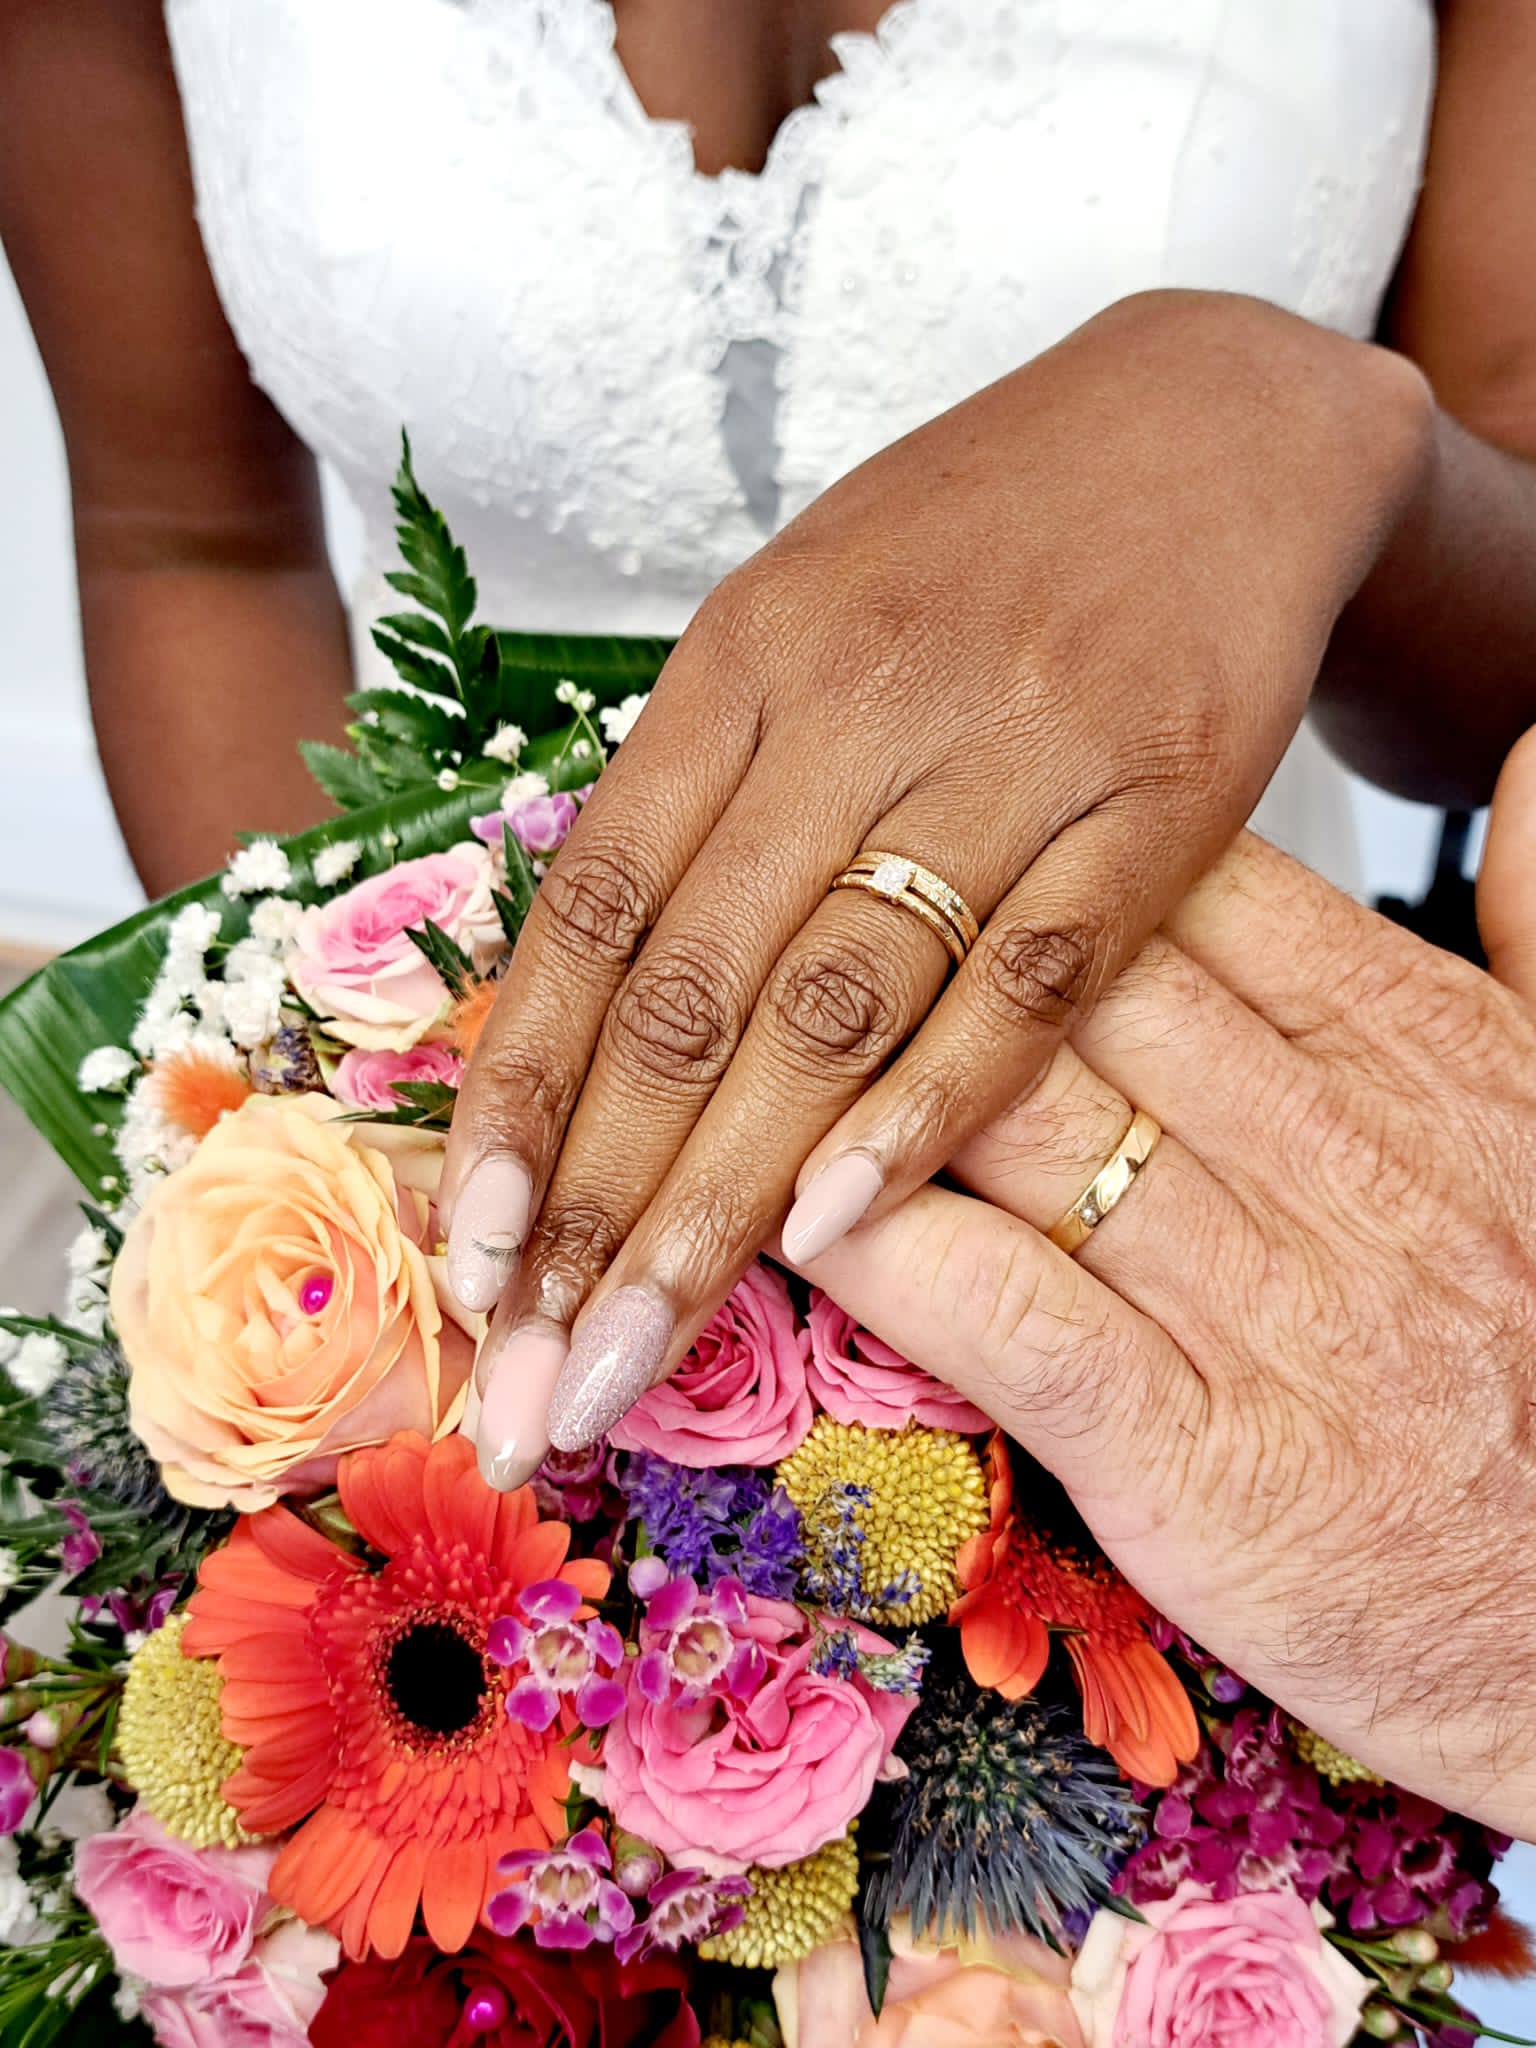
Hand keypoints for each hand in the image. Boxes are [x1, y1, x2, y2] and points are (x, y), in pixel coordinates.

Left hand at [443, 289, 1429, 1488]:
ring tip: (633, 1353)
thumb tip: (582, 1006)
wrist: (1212, 419)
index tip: (465, 1254)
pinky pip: (1029, 976)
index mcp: (746, 658)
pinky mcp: (1160, 798)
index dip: (515, 1093)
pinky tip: (838, 1233)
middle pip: (693, 991)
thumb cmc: (974, 545)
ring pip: (835, 1005)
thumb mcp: (800, 618)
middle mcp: (858, 702)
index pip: (595, 911)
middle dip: (591, 1206)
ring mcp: (1014, 747)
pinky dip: (928, 1109)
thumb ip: (700, 795)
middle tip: (529, 1380)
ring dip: (720, 1203)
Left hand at [787, 772, 1535, 1838]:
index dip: (1013, 845)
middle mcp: (1316, 1139)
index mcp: (1399, 1040)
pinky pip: (998, 1307)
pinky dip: (876, 1249)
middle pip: (1042, 984)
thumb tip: (1527, 755)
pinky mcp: (1186, 1447)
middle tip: (737, 903)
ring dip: (817, 1094)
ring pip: (993, 1125)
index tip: (896, 815)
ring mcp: (1246, 1292)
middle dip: (876, 943)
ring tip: (688, 1053)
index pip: (1167, 886)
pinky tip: (767, 1210)